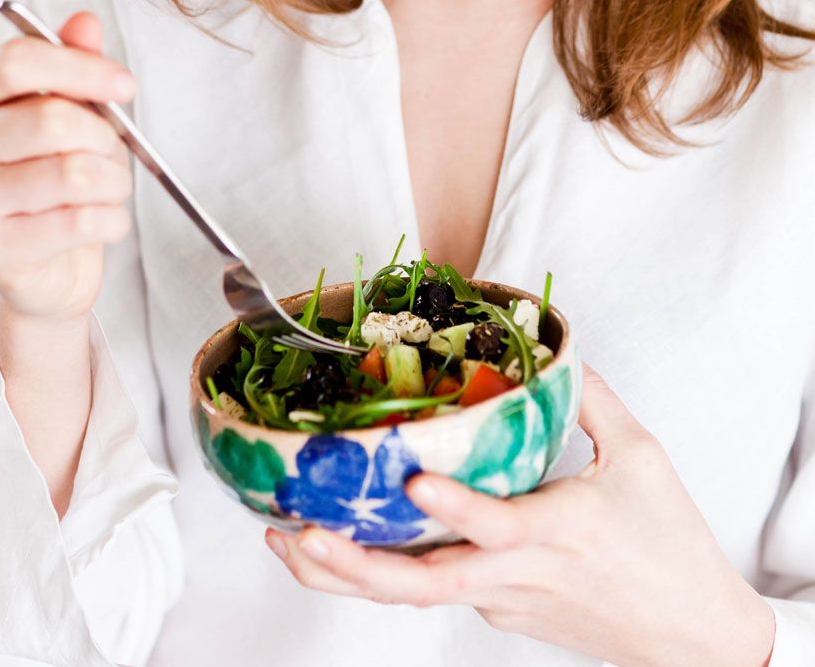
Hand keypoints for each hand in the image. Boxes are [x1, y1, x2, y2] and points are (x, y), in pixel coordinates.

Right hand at [0, 11, 136, 321]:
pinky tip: (104, 219)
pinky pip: (78, 222)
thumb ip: (74, 62)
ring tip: (111, 186)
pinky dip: (111, 219)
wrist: (48, 259)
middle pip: (49, 119)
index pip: (16, 61)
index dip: (81, 68)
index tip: (125, 84)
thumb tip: (83, 23)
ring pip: (72, 174)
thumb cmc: (57, 172)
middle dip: (105, 135)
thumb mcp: (71, 107)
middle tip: (117, 148)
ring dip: (114, 181)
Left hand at [265, 362, 775, 666]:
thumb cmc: (672, 550)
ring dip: (349, 574)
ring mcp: (504, 603)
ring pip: (417, 593)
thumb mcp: (643, 459)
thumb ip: (592, 400)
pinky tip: (353, 538)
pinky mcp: (503, 614)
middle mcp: (517, 576)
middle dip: (353, 565)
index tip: (411, 482)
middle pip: (424, 584)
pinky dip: (390, 569)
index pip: (495, 525)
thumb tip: (557, 351)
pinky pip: (439, 588)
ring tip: (290, 541)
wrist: (698, 643)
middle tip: (295, 533)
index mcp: (556, 533)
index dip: (453, 507)